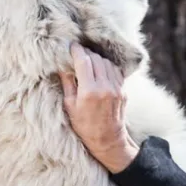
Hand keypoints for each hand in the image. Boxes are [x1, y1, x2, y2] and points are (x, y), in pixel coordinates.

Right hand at [59, 43, 139, 173]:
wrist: (108, 140)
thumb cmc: (84, 126)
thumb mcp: (70, 106)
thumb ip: (67, 83)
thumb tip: (62, 65)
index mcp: (89, 91)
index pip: (83, 61)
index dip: (76, 50)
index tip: (71, 46)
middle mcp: (105, 87)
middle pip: (96, 59)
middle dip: (86, 54)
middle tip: (78, 54)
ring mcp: (117, 88)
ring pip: (107, 62)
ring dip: (97, 59)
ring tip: (88, 63)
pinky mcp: (123, 90)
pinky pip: (115, 70)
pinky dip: (107, 67)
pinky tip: (100, 70)